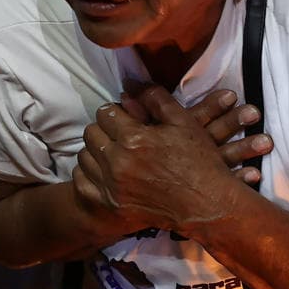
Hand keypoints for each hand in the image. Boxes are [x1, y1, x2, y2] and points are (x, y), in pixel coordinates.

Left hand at [74, 85, 268, 234]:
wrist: (207, 205)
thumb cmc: (199, 161)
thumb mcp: (184, 122)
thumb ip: (155, 99)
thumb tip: (131, 83)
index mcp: (134, 139)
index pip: (105, 113)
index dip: (116, 112)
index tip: (126, 118)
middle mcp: (118, 163)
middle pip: (91, 133)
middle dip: (104, 129)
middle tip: (120, 134)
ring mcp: (113, 186)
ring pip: (84, 157)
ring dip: (96, 150)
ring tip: (113, 152)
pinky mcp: (112, 205)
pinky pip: (82, 183)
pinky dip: (88, 174)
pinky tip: (104, 171)